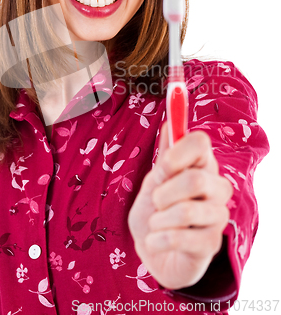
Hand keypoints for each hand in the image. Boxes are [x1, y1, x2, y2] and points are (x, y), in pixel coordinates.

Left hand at [128, 124, 232, 289]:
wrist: (153, 248)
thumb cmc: (156, 209)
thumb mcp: (154, 180)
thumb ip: (164, 156)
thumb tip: (169, 124)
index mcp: (202, 165)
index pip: (201, 142)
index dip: (177, 153)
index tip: (161, 168)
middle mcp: (217, 187)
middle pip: (195, 179)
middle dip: (163, 193)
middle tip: (156, 202)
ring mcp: (218, 217)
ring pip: (186, 211)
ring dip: (158, 219)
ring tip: (155, 224)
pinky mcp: (212, 244)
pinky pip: (180, 238)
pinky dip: (157, 239)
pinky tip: (155, 240)